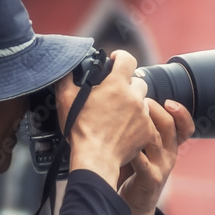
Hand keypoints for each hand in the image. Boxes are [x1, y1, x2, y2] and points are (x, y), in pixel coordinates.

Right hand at [55, 50, 154, 190]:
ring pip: (143, 102)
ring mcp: (143, 114)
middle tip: (115, 94)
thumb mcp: (66, 100)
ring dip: (133, 105)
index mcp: (117, 84)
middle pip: (138, 81)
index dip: (121, 57)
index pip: (127, 59)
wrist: (96, 158)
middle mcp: (134, 96)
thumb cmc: (80, 129)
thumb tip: (66, 68)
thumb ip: (67, 79)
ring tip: (118, 115)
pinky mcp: (148, 131)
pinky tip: (124, 129)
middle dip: (128, 85)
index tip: (116, 59)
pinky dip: (138, 124)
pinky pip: (146, 122)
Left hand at [117, 99, 193, 214]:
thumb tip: (131, 100)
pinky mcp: (149, 179)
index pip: (186, 127)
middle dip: (157, 111)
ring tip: (132, 114)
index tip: (169, 102)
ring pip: (156, 140)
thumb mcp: (145, 148)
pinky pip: (142, 161)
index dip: (181, 113)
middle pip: (170, 127)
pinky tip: (124, 140)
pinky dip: (134, 149)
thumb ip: (144, 128)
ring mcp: (161, 167)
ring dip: (144, 125)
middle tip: (142, 101)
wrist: (135, 205)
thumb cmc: (135, 170)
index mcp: (171, 145)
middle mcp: (170, 154)